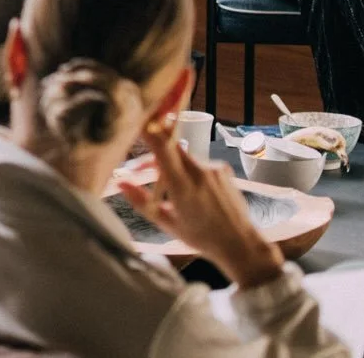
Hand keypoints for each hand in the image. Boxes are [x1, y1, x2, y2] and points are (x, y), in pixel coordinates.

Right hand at [119, 121, 282, 289]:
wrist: (242, 244)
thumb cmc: (202, 238)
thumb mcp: (167, 223)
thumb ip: (141, 201)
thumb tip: (121, 183)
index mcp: (182, 184)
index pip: (162, 145)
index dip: (148, 128)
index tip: (137, 118)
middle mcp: (198, 171)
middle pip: (170, 144)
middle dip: (154, 151)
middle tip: (140, 169)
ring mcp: (213, 168)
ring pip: (183, 154)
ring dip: (171, 162)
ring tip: (168, 186)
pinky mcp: (223, 169)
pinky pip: (198, 162)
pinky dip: (189, 170)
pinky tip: (191, 190)